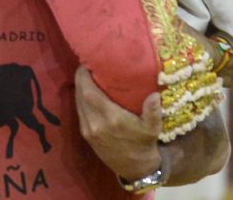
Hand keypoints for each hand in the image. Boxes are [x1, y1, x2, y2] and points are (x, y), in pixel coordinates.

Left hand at [74, 66, 164, 181]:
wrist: (134, 168)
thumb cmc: (144, 144)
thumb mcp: (153, 128)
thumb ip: (153, 111)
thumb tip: (154, 94)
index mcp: (112, 119)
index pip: (89, 92)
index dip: (84, 76)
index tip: (88, 63)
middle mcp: (96, 123)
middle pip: (80, 94)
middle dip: (80, 78)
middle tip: (86, 66)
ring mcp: (89, 130)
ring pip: (78, 103)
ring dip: (79, 88)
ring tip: (86, 76)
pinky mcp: (86, 135)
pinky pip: (79, 112)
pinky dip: (80, 100)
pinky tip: (86, 93)